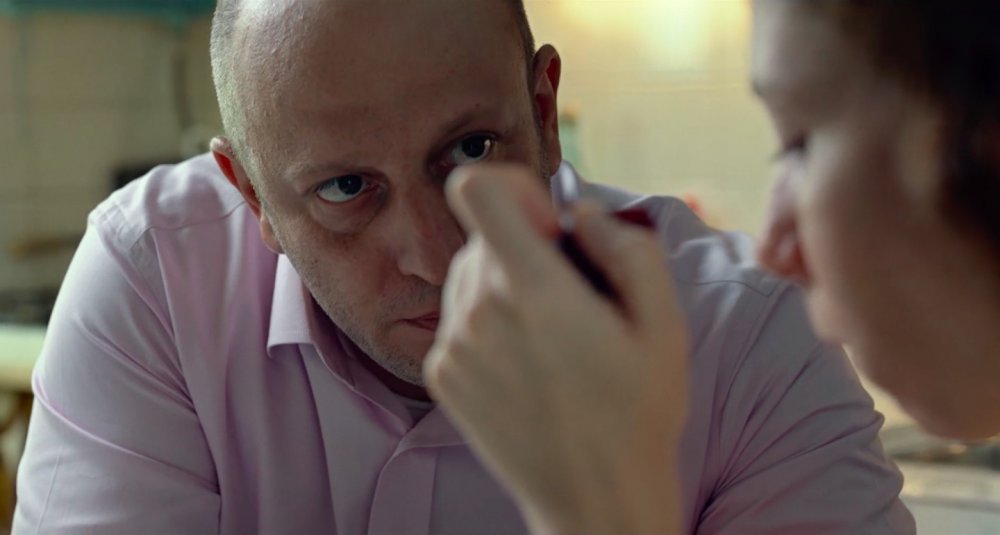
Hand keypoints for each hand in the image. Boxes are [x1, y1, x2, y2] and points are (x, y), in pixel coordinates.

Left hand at [424, 164, 689, 534]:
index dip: (514, 187)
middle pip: (482, 234)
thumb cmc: (638, 412)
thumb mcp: (664, 323)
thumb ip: (626, 245)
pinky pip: (458, 316)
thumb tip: (580, 211)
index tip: (549, 224)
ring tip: (551, 335)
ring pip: (468, 273)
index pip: (476, 188)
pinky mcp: (441, 375)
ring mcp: (453, 347)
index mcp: (534, 291)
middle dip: (526, 245)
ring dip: (506, 283)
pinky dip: (489, 322)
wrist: (595, 497)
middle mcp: (479, 313)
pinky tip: (528, 362)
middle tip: (572, 294)